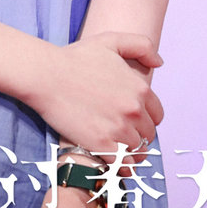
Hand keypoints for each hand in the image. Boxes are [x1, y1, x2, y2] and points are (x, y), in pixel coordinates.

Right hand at [26, 31, 162, 158]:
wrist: (47, 75)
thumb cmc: (75, 58)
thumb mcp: (111, 41)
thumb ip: (141, 46)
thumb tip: (159, 63)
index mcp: (139, 88)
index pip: (157, 115)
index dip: (145, 118)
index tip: (131, 120)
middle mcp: (134, 110)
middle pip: (148, 135)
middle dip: (137, 135)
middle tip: (120, 134)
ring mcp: (119, 129)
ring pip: (137, 152)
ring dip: (129, 151)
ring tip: (114, 147)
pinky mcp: (102, 145)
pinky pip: (124, 165)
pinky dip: (121, 166)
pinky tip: (110, 159)